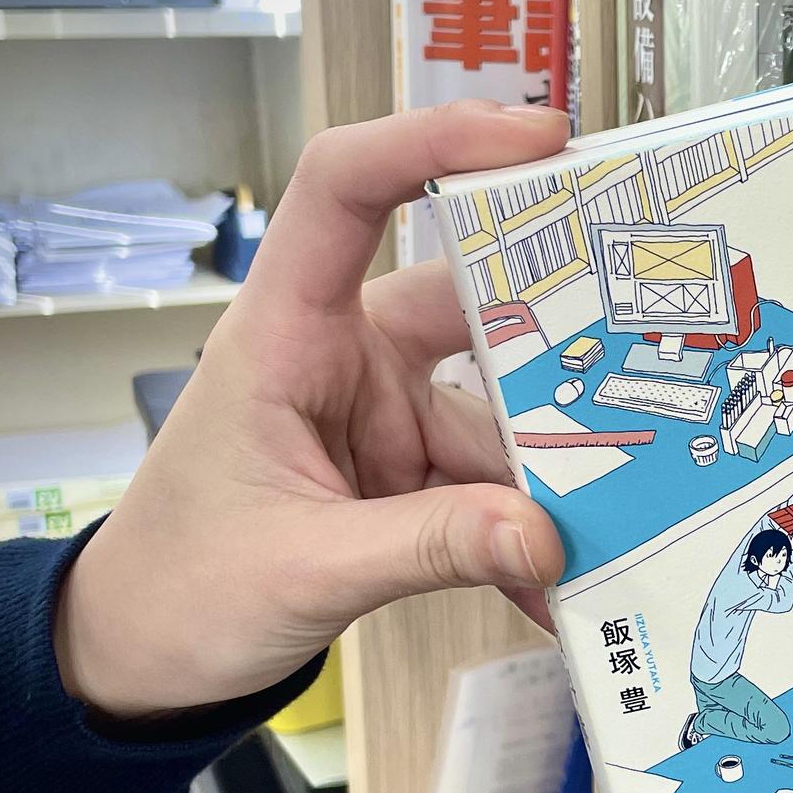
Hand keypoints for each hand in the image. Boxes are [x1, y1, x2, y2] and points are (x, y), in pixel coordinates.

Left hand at [53, 101, 569, 721]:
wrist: (146, 654)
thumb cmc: (182, 586)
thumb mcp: (307, 567)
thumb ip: (430, 547)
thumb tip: (545, 537)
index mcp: (285, 334)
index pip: (347, 190)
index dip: (435, 141)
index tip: (537, 139)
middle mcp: (342, 356)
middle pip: (466, 307)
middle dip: (555, 337)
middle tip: (646, 351)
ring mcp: (383, 415)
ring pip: (498, 417)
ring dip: (552, 475)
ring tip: (613, 521)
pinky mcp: (408, 473)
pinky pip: (492, 489)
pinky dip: (527, 534)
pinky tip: (562, 585)